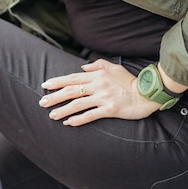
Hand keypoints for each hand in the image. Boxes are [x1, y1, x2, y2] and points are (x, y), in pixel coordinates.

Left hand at [39, 58, 160, 126]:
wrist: (145, 93)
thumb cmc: (129, 80)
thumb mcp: (114, 67)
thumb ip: (97, 65)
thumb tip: (82, 68)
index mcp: (97, 75)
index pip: (73, 78)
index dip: (57, 82)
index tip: (45, 85)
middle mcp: (98, 85)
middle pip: (71, 90)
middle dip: (55, 96)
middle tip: (42, 102)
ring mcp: (103, 98)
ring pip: (78, 104)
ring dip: (63, 110)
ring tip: (52, 115)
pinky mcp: (109, 110)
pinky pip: (90, 115)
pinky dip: (78, 120)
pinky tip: (68, 123)